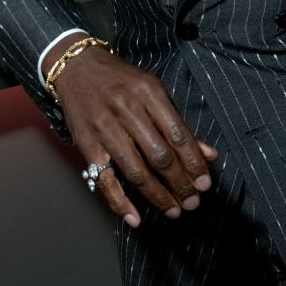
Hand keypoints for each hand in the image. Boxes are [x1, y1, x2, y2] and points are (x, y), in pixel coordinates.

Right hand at [48, 41, 217, 227]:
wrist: (77, 66)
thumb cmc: (121, 80)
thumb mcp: (152, 90)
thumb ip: (177, 122)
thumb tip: (209, 154)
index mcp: (148, 92)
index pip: (177, 133)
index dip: (193, 162)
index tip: (204, 183)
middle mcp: (127, 109)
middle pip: (158, 155)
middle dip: (179, 183)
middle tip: (192, 202)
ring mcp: (105, 127)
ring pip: (135, 170)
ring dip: (157, 196)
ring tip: (174, 210)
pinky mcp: (86, 144)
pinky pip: (105, 179)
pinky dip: (120, 202)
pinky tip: (135, 218)